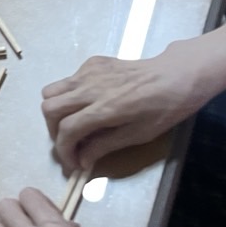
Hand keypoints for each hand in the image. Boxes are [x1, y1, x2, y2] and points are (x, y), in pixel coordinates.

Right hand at [40, 39, 212, 170]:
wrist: (176, 75)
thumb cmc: (163, 108)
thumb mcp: (138, 135)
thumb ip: (105, 145)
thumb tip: (82, 160)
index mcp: (105, 109)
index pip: (67, 130)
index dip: (64, 150)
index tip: (72, 163)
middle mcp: (89, 88)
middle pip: (49, 108)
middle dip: (54, 131)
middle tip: (69, 143)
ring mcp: (87, 72)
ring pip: (51, 91)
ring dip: (56, 111)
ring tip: (73, 122)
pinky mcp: (91, 63)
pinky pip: (67, 80)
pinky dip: (69, 95)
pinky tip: (89, 103)